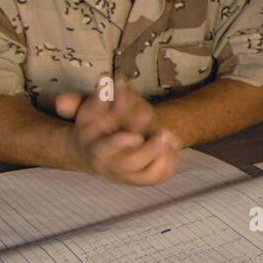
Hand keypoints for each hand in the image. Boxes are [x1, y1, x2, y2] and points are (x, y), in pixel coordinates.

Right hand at [54, 78, 179, 184]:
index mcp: (96, 149)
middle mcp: (111, 166)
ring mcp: (128, 176)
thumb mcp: (91, 111)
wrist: (97, 150)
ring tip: (169, 137)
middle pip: (131, 164)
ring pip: (150, 175)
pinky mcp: (143, 179)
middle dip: (151, 150)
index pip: (105, 149)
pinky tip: (172, 145)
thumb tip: (105, 84)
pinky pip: (162, 176)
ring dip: (164, 157)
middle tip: (164, 133)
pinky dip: (171, 162)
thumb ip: (98, 99)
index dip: (120, 143)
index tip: (136, 135)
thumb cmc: (95, 126)